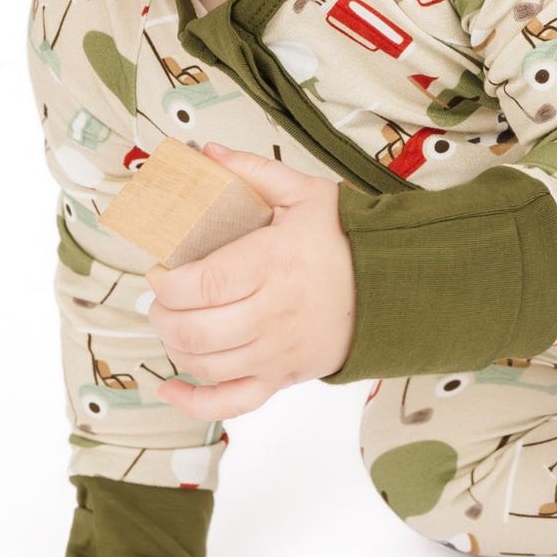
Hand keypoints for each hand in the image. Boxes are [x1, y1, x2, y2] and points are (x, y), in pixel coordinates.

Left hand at [145, 142, 356, 418]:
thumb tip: (206, 153)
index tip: (161, 269)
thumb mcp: (304, 193)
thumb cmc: (345, 240)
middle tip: (163, 296)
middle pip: (195, 330)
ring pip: (205, 365)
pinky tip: (171, 387)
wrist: (394, 285)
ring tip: (174, 322)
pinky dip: (194, 402)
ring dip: (174, 345)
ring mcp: (277, 352)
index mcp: (274, 264)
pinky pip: (232, 403)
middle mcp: (273, 313)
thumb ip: (252, 172)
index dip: (167, 283)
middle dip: (163, 314)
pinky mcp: (283, 377)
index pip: (202, 285)